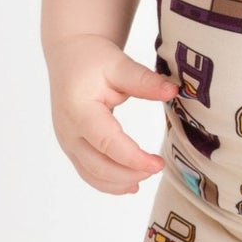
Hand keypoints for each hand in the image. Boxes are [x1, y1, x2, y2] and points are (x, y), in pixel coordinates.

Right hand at [46, 34, 177, 193]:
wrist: (69, 56)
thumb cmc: (92, 58)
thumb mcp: (119, 63)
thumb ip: (145, 80)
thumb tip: (174, 91)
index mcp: (79, 110)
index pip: (107, 143)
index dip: (133, 158)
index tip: (158, 163)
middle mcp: (69, 131)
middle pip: (98, 166)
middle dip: (129, 173)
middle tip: (158, 167)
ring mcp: (68, 142)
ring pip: (92, 174)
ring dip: (120, 182)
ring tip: (148, 176)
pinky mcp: (72, 147)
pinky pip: (88, 172)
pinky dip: (108, 183)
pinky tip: (130, 184)